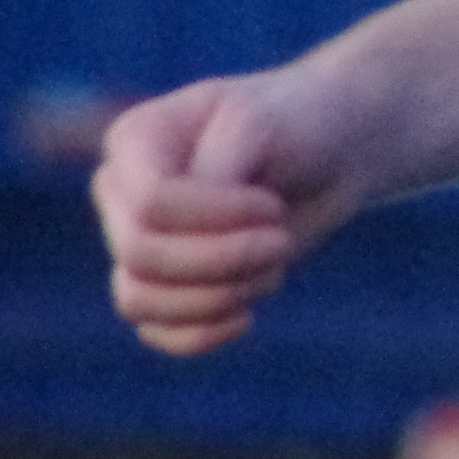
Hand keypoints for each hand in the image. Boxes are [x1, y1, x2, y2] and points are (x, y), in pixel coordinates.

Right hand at [92, 77, 368, 355]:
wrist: (335, 148)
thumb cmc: (299, 124)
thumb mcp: (259, 126)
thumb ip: (212, 171)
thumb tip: (166, 225)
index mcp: (136, 138)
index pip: (150, 204)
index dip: (216, 218)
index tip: (272, 206)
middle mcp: (122, 191)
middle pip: (140, 255)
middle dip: (223, 260)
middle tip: (282, 241)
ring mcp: (137, 238)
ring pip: (138, 300)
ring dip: (218, 296)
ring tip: (275, 266)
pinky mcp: (164, 281)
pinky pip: (154, 331)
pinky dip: (198, 335)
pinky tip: (245, 318)